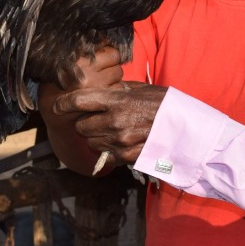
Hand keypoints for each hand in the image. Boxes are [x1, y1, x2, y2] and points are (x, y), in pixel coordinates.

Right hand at [38, 45, 123, 115]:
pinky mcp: (103, 98)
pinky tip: (105, 91)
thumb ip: (78, 52)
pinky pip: (119, 87)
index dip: (105, 47)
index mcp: (74, 59)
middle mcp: (85, 71)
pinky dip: (115, 89)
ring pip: (119, 72)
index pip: (103, 43)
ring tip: (102, 80)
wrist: (55, 116)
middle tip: (103, 67)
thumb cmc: (56, 87)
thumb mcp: (59, 66)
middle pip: (114, 56)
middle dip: (111, 61)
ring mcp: (96, 85)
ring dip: (114, 75)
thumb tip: (103, 38)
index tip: (102, 50)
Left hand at [52, 82, 166, 166]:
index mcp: (117, 101)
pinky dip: (109, 150)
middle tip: (98, 119)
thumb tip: (104, 89)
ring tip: (114, 130)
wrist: (187, 127)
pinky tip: (122, 142)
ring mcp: (120, 141)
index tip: (57, 106)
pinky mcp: (126, 156)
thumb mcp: (142, 90)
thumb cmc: (165, 104)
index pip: (78, 101)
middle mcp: (115, 122)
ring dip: (97, 137)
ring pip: (91, 143)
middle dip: (86, 122)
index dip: (63, 103)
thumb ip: (119, 90)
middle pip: (81, 126)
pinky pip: (105, 155)